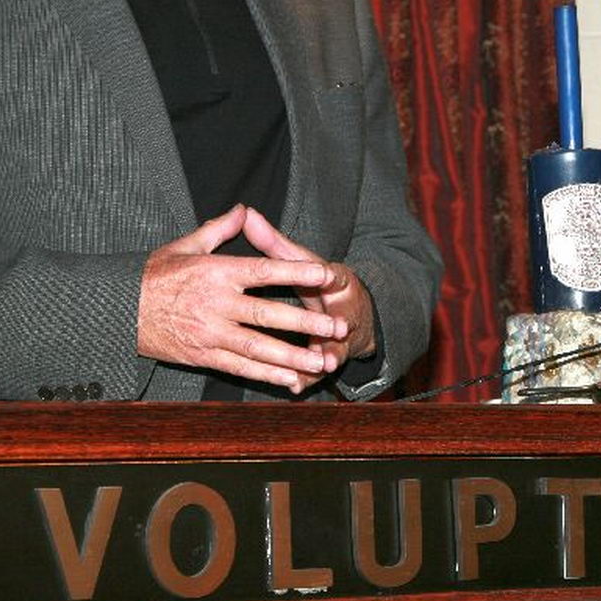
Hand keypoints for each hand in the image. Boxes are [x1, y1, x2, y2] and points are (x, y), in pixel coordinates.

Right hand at [137, 205, 349, 391]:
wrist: (117, 310)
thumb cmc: (153, 275)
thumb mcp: (185, 246)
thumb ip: (219, 229)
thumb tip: (244, 210)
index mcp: (216, 272)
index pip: (265, 270)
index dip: (298, 272)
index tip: (326, 274)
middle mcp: (216, 304)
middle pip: (269, 314)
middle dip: (308, 321)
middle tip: (339, 326)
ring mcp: (210, 333)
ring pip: (258, 347)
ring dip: (293, 356)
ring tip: (323, 360)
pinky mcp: (203, 355)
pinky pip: (239, 367)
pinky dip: (266, 375)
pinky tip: (292, 380)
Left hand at [241, 207, 376, 368]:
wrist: (354, 315)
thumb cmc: (321, 284)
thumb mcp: (304, 262)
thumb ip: (275, 243)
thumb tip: (246, 214)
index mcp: (337, 282)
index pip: (336, 275)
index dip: (331, 276)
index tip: (327, 275)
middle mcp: (342, 310)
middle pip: (340, 317)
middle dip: (335, 325)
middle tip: (336, 330)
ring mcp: (339, 338)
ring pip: (333, 349)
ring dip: (327, 358)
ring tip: (322, 366)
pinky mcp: (330, 358)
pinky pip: (317, 373)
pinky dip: (307, 379)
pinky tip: (295, 386)